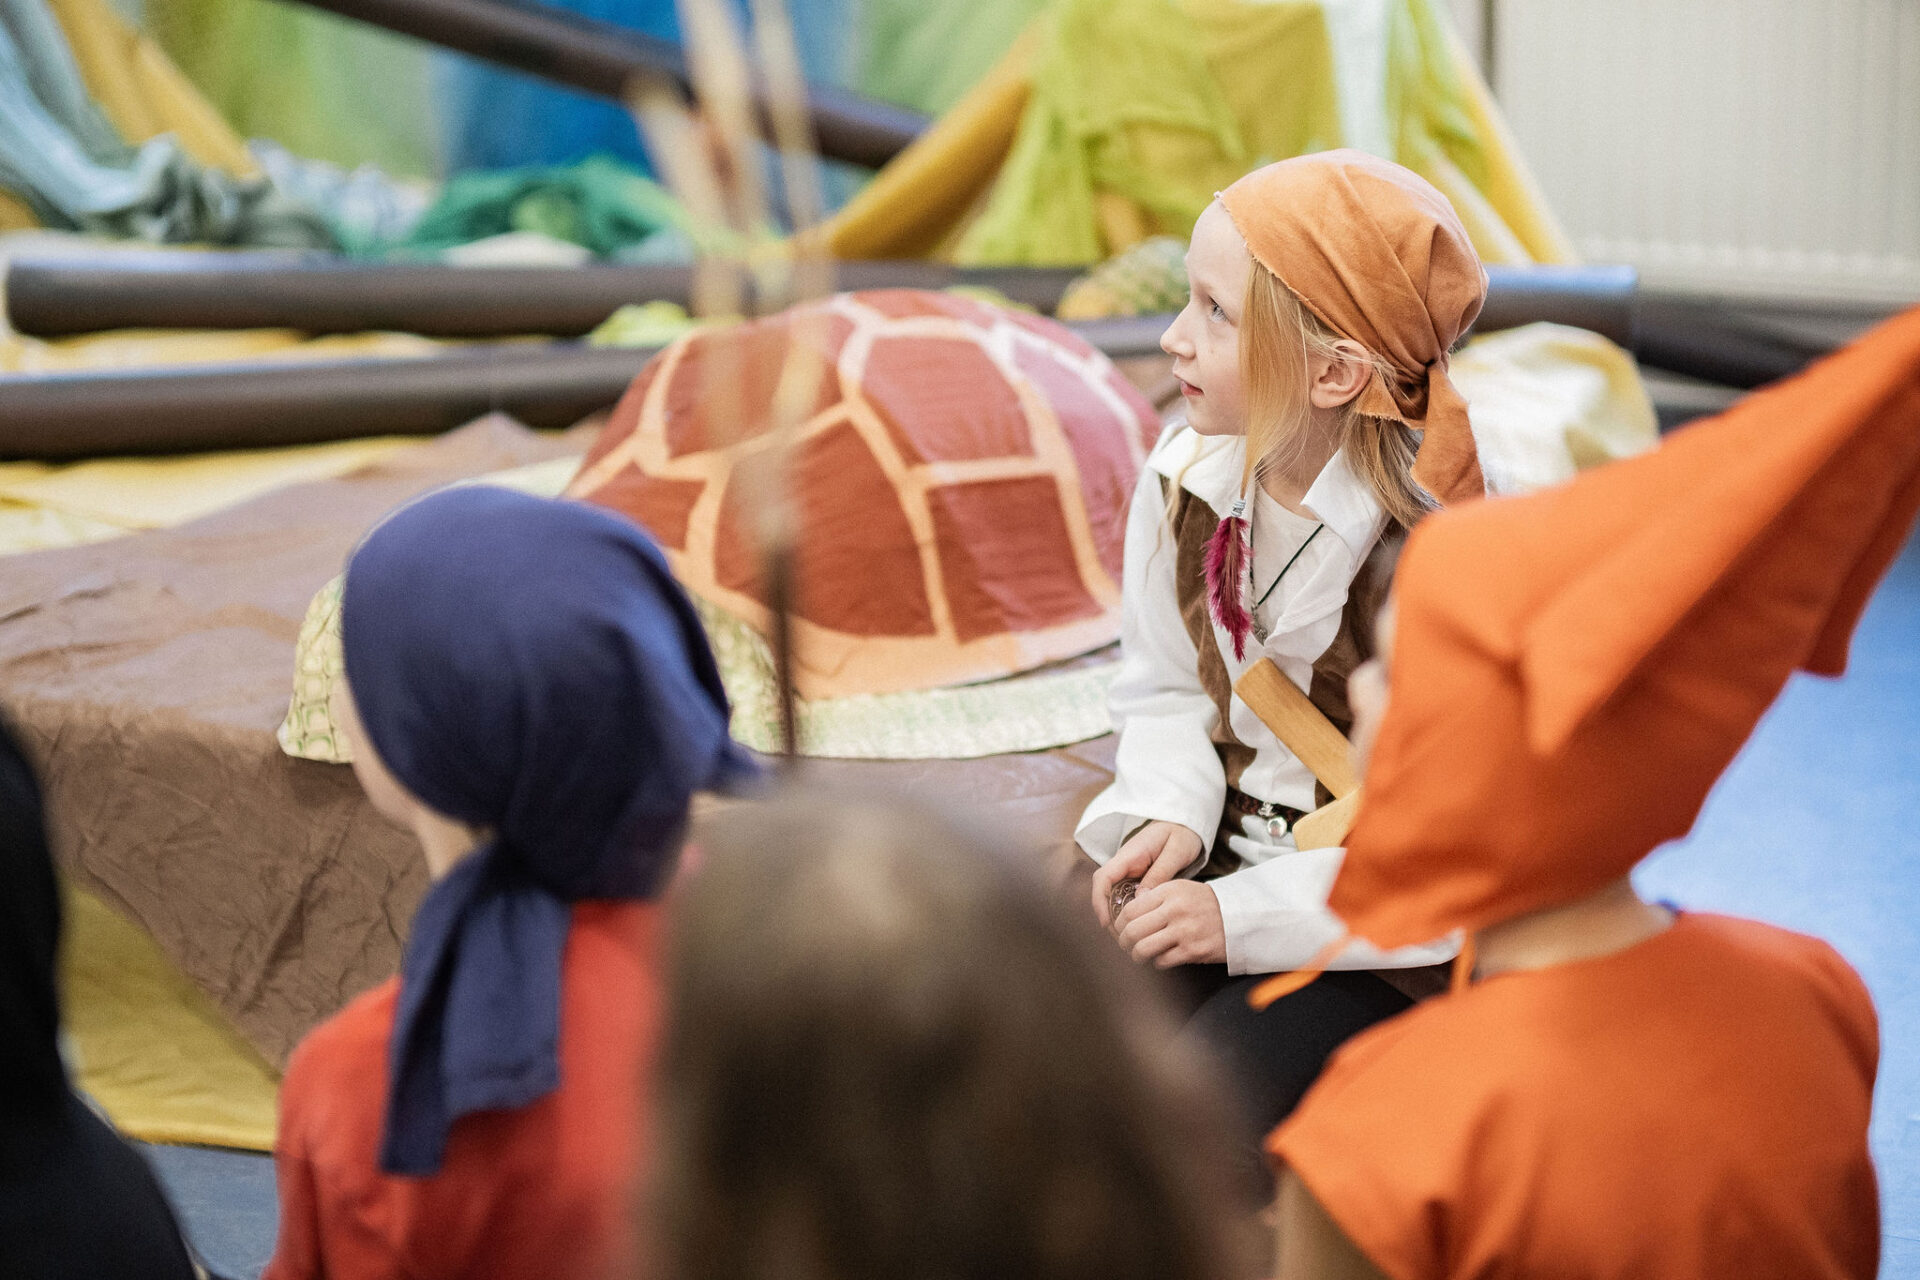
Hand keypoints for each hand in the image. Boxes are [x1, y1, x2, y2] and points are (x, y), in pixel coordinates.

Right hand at [1090, 821, 1204, 927]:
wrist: (1187, 824)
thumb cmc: (1182, 835)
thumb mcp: (1176, 852)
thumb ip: (1160, 873)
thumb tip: (1141, 898)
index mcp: (1130, 854)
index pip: (1103, 877)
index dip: (1099, 901)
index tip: (1106, 922)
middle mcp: (1124, 863)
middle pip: (1103, 890)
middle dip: (1107, 915)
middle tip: (1121, 938)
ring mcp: (1129, 870)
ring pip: (1112, 895)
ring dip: (1117, 915)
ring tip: (1130, 937)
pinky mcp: (1136, 877)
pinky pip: (1125, 896)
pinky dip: (1128, 911)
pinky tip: (1139, 926)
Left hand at [1114, 879, 1226, 967]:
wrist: (1240, 916)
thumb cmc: (1205, 903)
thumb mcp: (1180, 889)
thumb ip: (1154, 897)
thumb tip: (1127, 913)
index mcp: (1168, 892)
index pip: (1130, 910)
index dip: (1119, 924)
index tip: (1119, 930)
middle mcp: (1174, 910)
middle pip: (1132, 931)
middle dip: (1123, 942)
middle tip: (1125, 945)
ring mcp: (1184, 931)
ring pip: (1143, 948)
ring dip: (1136, 955)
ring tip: (1138, 955)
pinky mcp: (1193, 951)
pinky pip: (1162, 961)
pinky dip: (1156, 963)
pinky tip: (1160, 958)